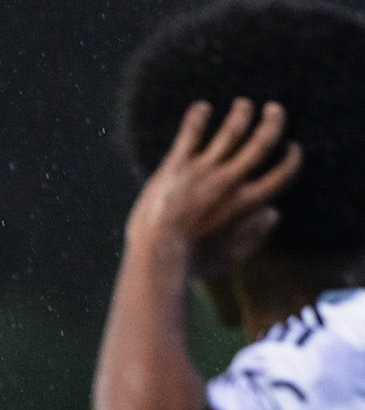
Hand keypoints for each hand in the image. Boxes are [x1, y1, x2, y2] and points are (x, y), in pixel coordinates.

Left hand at [127, 98, 301, 277]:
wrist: (155, 258)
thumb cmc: (191, 265)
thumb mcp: (229, 258)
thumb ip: (254, 237)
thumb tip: (273, 214)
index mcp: (246, 204)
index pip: (282, 174)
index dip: (292, 158)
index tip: (292, 149)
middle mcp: (229, 182)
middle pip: (262, 141)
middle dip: (273, 121)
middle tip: (274, 109)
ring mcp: (203, 171)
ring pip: (231, 130)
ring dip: (241, 113)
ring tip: (242, 105)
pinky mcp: (177, 166)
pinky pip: (191, 133)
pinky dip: (198, 117)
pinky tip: (202, 108)